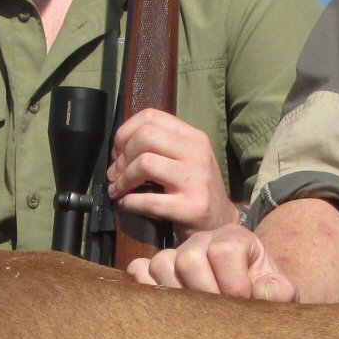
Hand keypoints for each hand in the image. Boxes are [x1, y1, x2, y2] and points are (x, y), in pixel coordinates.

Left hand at [107, 108, 237, 233]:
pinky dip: (130, 202)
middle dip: (123, 157)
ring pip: (145, 164)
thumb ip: (158, 148)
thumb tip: (117, 154)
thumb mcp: (185, 159)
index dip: (125, 133)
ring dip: (123, 180)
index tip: (118, 153)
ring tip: (118, 191)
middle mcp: (197, 153)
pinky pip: (149, 200)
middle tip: (116, 175)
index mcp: (193, 137)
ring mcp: (196, 180)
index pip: (151, 116)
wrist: (222, 223)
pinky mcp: (192, 207)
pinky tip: (127, 204)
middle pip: (145, 136)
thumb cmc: (196, 189)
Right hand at [128, 223, 300, 300]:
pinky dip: (148, 289)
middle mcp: (202, 241)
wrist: (250, 298)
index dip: (234, 284)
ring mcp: (176, 253)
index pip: (223, 251)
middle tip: (219, 315)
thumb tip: (261, 292)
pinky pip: (139, 271)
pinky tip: (171, 309)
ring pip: (161, 265)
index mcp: (234, 237)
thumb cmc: (264, 292)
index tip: (245, 303)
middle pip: (188, 258)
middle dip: (205, 293)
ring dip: (179, 296)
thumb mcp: (282, 292)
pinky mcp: (157, 270)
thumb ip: (281, 291)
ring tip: (198, 314)